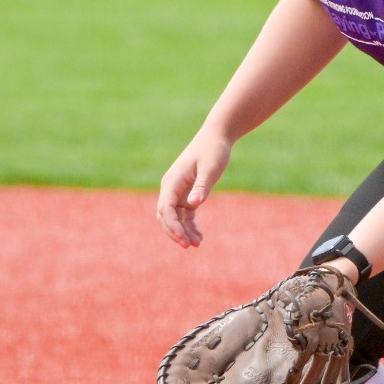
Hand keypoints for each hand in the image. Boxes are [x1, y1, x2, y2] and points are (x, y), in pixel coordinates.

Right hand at [156, 131, 231, 247]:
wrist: (217, 137)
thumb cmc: (213, 150)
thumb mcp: (210, 169)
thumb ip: (202, 187)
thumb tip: (193, 204)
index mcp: (172, 181)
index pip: (166, 209)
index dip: (172, 226)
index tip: (184, 240)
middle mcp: (171, 188)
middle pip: (165, 216)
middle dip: (175, 232)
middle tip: (189, 246)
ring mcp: (178, 192)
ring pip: (175, 218)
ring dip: (183, 231)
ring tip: (197, 244)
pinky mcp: (187, 194)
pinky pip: (185, 215)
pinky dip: (190, 226)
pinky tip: (199, 237)